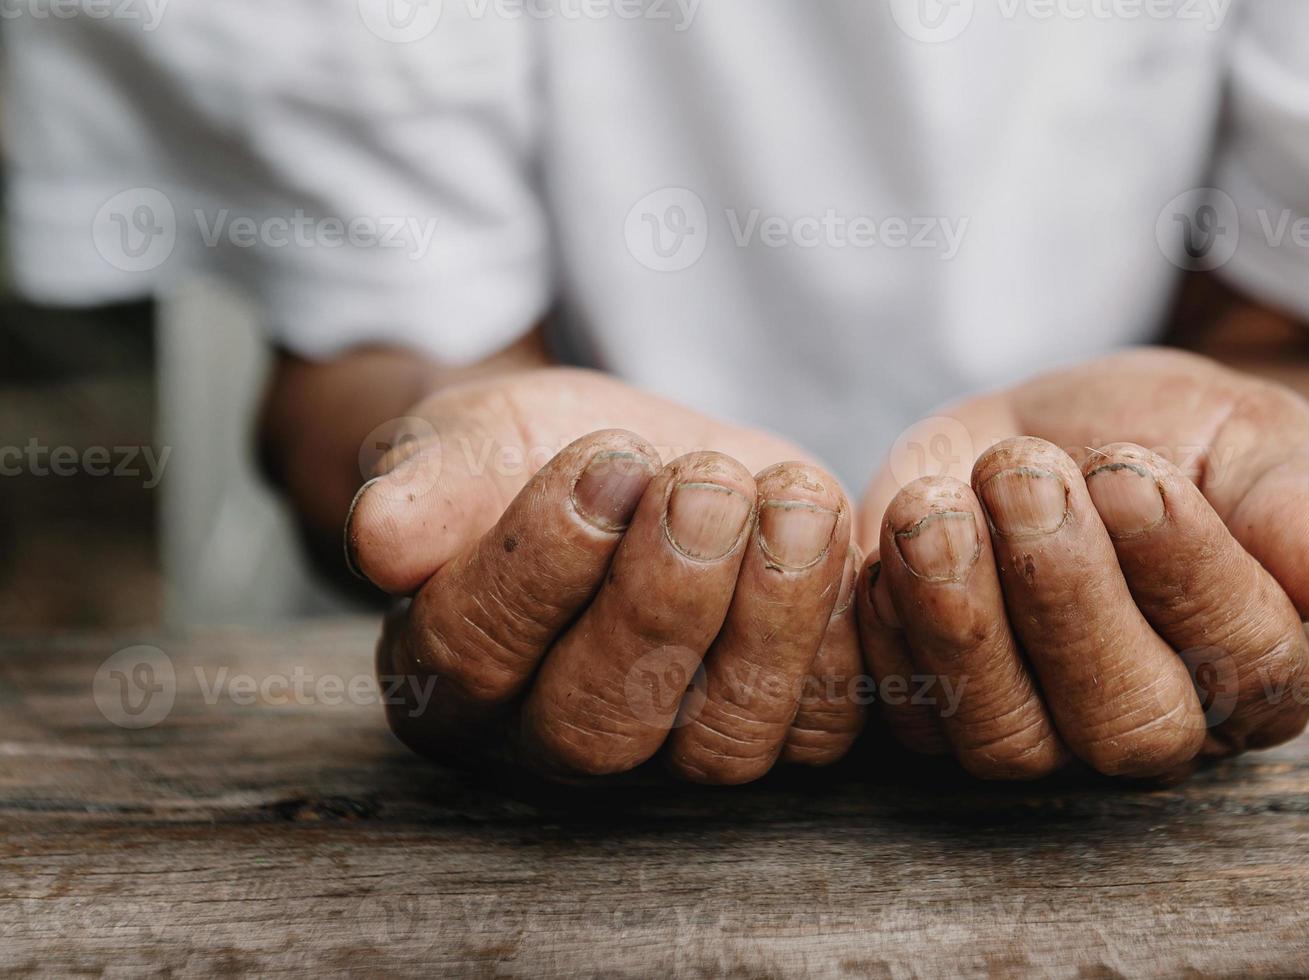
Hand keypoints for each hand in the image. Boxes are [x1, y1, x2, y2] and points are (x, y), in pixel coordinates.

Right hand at [350, 368, 864, 783]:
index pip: (476, 658)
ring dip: (768, 615)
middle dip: (661, 601)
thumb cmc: (527, 458)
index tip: (605, 464)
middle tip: (700, 485)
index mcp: (450, 677)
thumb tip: (378, 537)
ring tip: (783, 498)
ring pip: (723, 741)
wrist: (633, 462)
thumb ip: (427, 485)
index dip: (544, 566)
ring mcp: (674, 748)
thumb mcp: (467, 442)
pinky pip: (824, 725)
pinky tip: (826, 530)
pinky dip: (842, 633)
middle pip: (600, 726)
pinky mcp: (778, 725)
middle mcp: (555, 740)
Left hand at [854, 349, 1308, 777]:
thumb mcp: (1254, 436)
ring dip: (962, 620)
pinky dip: (887, 630)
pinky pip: (907, 714)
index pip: (1247, 662)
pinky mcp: (946, 717)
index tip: (1134, 473)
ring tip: (937, 506)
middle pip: (1127, 726)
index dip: (1187, 574)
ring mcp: (1049, 736)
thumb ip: (1298, 498)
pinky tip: (891, 537)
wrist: (1070, 426)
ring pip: (1008, 738)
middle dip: (1068, 596)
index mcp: (1266, 667)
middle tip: (1025, 475)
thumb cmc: (1180, 439)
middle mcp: (1164, 727)